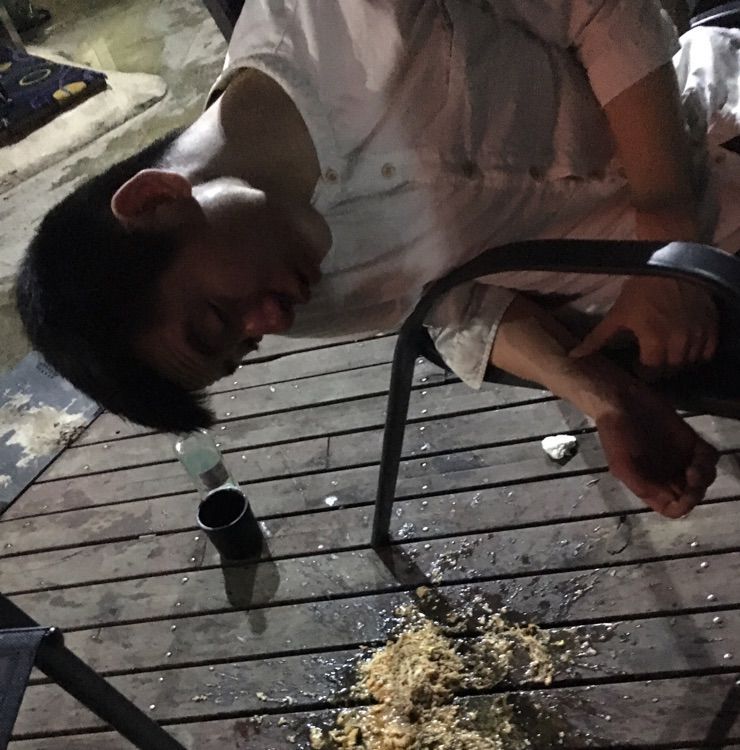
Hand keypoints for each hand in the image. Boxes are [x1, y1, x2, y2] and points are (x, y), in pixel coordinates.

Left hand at [570, 277, 717, 376]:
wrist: (670, 264)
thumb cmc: (640, 290)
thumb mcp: (617, 315)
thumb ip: (597, 339)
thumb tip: (574, 356)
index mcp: (655, 341)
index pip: (651, 372)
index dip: (643, 372)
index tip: (637, 367)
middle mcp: (680, 342)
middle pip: (671, 370)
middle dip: (659, 369)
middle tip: (650, 361)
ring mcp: (699, 334)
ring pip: (689, 362)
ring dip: (677, 362)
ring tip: (666, 353)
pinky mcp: (712, 326)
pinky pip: (707, 351)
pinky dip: (697, 352)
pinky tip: (685, 345)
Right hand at [594, 381, 717, 517]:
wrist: (621, 401)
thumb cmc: (616, 434)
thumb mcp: (622, 466)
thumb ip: (643, 486)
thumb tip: (668, 501)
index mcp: (649, 485)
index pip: (672, 508)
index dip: (682, 506)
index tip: (686, 494)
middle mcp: (666, 475)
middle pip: (691, 495)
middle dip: (696, 490)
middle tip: (691, 475)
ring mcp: (680, 458)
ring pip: (704, 478)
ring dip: (704, 475)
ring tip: (694, 465)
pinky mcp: (690, 440)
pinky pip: (709, 457)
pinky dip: (708, 459)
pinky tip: (698, 453)